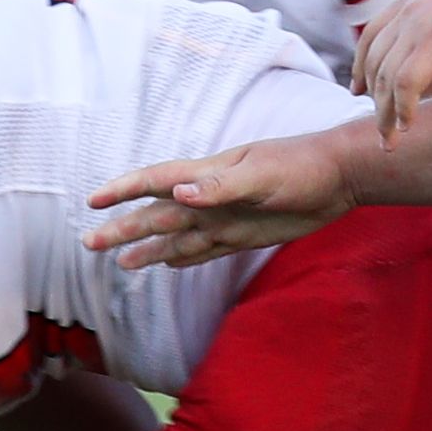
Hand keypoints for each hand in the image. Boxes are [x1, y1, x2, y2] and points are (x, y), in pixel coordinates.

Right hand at [82, 134, 351, 271]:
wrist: (343, 178)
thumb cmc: (303, 167)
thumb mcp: (262, 175)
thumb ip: (220, 186)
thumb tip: (179, 193)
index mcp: (207, 176)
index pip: (155, 182)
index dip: (124, 190)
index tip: (95, 201)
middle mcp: (209, 199)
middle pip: (156, 216)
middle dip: (123, 228)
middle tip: (89, 243)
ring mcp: (225, 218)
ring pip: (176, 237)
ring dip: (148, 249)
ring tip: (120, 262)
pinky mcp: (244, 235)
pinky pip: (205, 250)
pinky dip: (184, 257)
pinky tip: (168, 263)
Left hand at [354, 0, 431, 136]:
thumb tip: (421, 52)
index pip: (372, 35)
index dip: (361, 66)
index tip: (359, 91)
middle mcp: (413, 8)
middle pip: (375, 61)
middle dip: (373, 97)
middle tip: (379, 125)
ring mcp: (422, 23)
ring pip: (387, 78)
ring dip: (384, 114)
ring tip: (389, 139)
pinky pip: (406, 84)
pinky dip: (403, 109)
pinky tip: (407, 126)